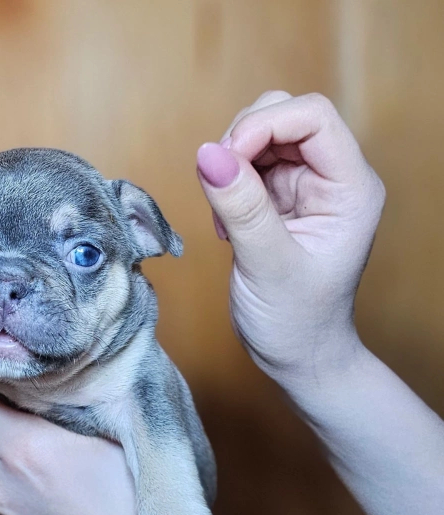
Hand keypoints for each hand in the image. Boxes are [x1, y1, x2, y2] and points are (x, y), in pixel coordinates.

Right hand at [196, 91, 385, 384]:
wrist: (296, 354)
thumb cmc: (296, 321)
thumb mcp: (267, 265)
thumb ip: (241, 207)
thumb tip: (207, 153)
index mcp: (350, 188)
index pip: (312, 118)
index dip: (264, 125)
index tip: (225, 160)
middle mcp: (331, 179)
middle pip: (285, 116)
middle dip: (242, 140)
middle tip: (222, 187)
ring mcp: (304, 188)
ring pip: (261, 137)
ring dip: (231, 164)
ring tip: (225, 215)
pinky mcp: (278, 201)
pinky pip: (245, 167)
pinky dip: (226, 185)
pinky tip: (227, 225)